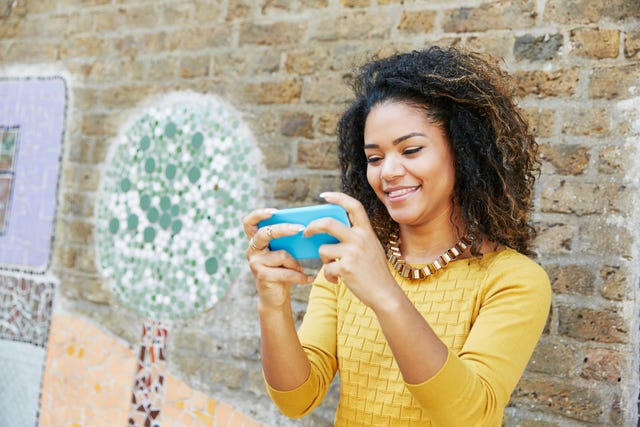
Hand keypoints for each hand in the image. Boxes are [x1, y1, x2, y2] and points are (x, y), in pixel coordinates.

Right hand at [243, 209, 312, 308]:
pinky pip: (285, 272)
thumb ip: (287, 240)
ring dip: (295, 262)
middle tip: (301, 228)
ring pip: (281, 254)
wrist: (275, 296)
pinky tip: (308, 278)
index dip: (259, 214)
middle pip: (264, 233)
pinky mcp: (262, 276)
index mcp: (255, 240)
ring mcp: (255, 263)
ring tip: (301, 269)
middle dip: (283, 229)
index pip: (249, 222)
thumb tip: (306, 228)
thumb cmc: (282, 270)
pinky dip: (299, 276)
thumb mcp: (283, 251)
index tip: (275, 211)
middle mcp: (252, 250)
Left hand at [304, 192, 398, 308]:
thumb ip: (356, 237)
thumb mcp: (371, 248)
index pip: (353, 206)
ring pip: (323, 249)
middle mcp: (360, 239)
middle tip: (306, 232)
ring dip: (324, 261)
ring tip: (335, 269)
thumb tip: (330, 230)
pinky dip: (329, 276)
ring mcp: (352, 253)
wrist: (385, 294)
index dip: (338, 198)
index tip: (324, 196)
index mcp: (367, 232)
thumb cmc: (375, 272)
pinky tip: (338, 280)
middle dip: (313, 226)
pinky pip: (326, 268)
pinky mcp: (346, 268)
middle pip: (329, 223)